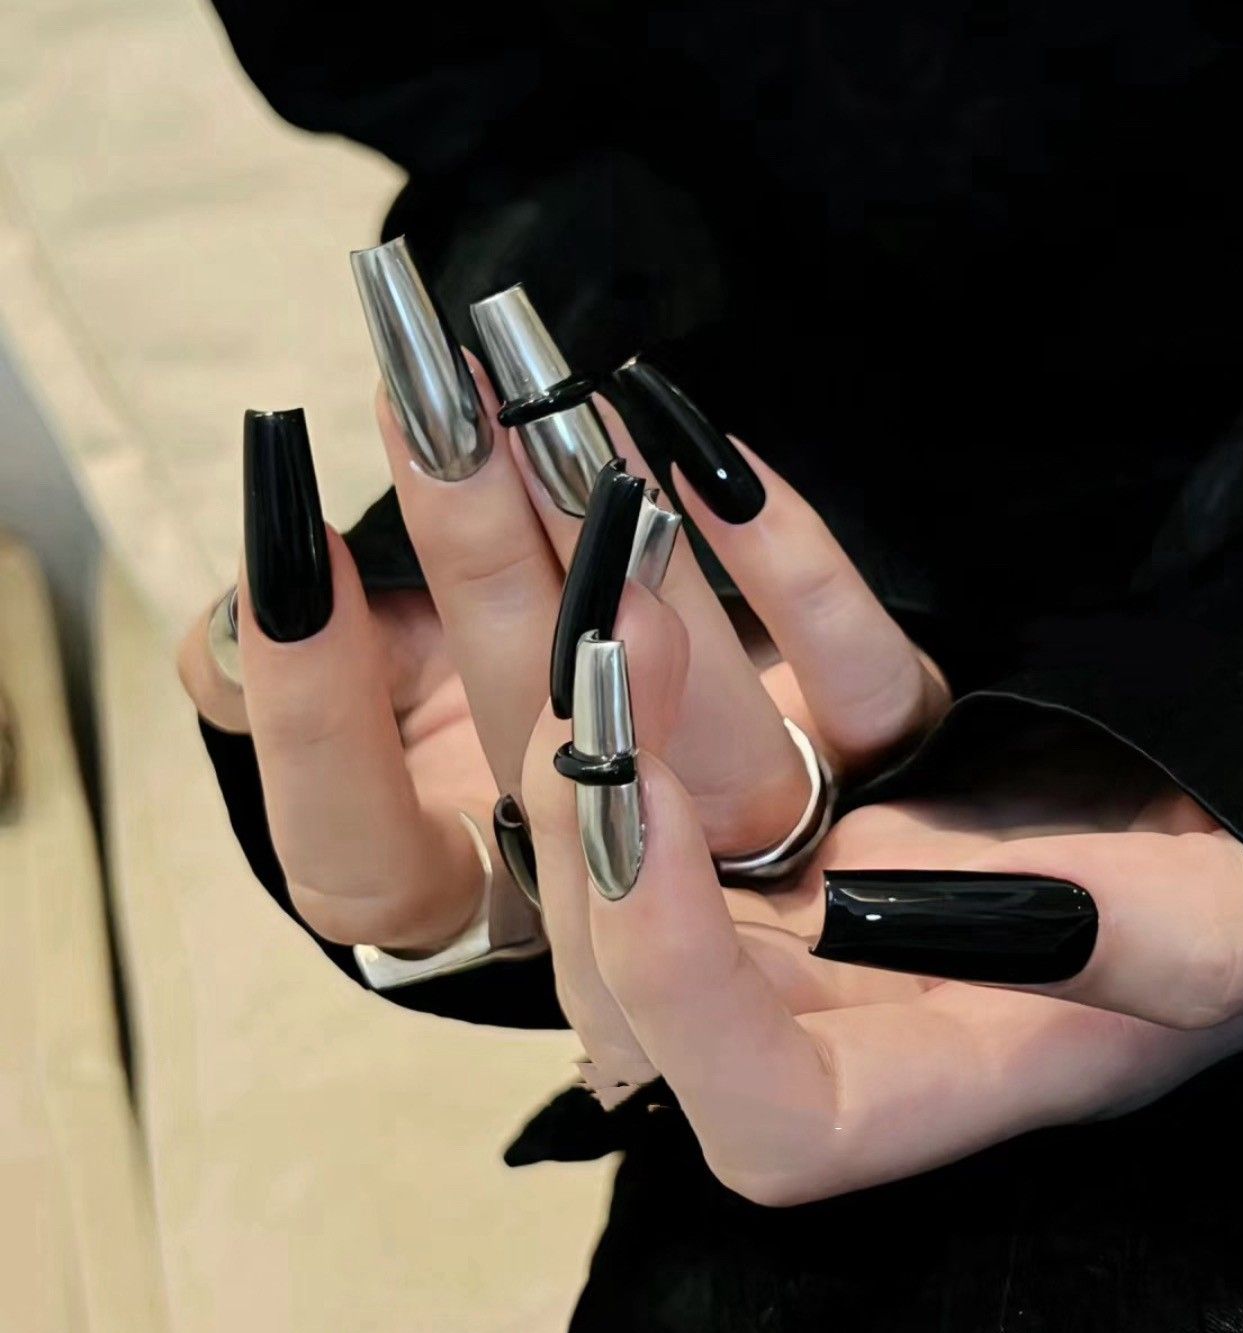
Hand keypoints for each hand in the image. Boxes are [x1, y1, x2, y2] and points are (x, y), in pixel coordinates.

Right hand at [175, 254, 946, 959]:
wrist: (683, 706)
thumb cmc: (492, 692)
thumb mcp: (374, 693)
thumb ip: (288, 686)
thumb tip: (243, 631)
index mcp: (470, 882)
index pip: (364, 864)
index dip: (319, 733)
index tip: (297, 563)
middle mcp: (608, 879)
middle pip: (548, 767)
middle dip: (482, 578)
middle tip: (445, 414)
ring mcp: (757, 834)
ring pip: (711, 747)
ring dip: (631, 575)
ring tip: (573, 420)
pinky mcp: (874, 757)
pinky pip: (862, 692)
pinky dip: (800, 582)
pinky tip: (725, 473)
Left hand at [526, 459, 1242, 1207]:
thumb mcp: (1241, 927)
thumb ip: (1100, 949)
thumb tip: (876, 907)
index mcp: (947, 1073)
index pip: (765, 1113)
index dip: (676, 990)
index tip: (641, 811)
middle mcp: (859, 991)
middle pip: (658, 956)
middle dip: (599, 797)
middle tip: (606, 636)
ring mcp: (839, 872)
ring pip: (680, 805)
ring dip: (635, 674)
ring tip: (616, 522)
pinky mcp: (856, 769)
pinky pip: (776, 694)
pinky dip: (758, 595)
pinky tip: (726, 478)